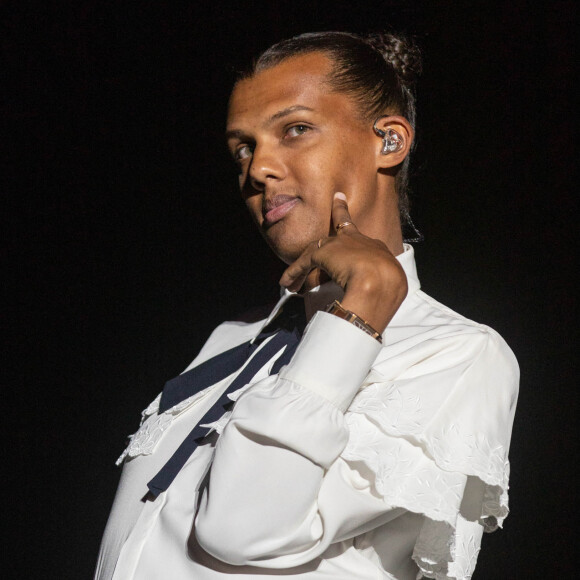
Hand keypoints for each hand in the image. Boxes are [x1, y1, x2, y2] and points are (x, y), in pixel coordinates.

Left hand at [279, 192, 407, 332]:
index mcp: (378, 251)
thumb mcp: (390, 287)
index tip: (360, 233)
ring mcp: (341, 244)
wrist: (378, 282)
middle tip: (338, 199)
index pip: (367, 243)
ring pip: (318, 250)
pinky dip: (294, 272)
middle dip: (341, 212)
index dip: (362, 242)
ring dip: (302, 266)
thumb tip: (379, 305)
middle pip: (346, 227)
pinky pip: (304, 261)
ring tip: (290, 277)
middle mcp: (360, 241)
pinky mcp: (323, 251)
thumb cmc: (388, 289)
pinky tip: (287, 283)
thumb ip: (382, 290)